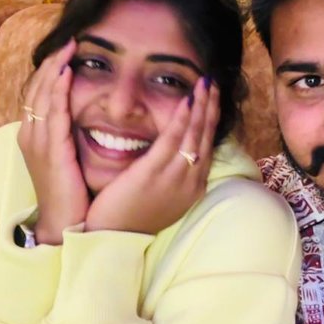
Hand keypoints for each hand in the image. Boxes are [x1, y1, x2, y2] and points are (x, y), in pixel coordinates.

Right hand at [18, 40, 89, 244]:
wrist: (65, 225)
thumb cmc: (70, 193)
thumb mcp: (67, 157)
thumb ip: (71, 133)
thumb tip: (88, 114)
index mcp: (33, 136)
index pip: (38, 92)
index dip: (51, 69)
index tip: (67, 49)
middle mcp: (29, 135)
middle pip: (36, 87)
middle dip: (52, 61)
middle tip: (69, 39)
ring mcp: (37, 142)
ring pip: (41, 95)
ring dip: (55, 68)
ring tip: (69, 46)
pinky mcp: (51, 151)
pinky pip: (52, 113)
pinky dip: (57, 91)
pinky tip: (66, 73)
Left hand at [85, 79, 218, 234]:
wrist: (111, 241)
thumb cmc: (129, 219)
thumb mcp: (158, 196)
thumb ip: (166, 174)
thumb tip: (169, 155)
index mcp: (191, 188)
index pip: (206, 147)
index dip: (210, 121)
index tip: (210, 99)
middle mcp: (190, 182)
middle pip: (205, 137)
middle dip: (211, 107)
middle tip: (212, 83)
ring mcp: (174, 178)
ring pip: (194, 134)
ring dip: (201, 106)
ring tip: (204, 83)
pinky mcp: (153, 174)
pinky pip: (173, 140)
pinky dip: (182, 118)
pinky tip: (187, 100)